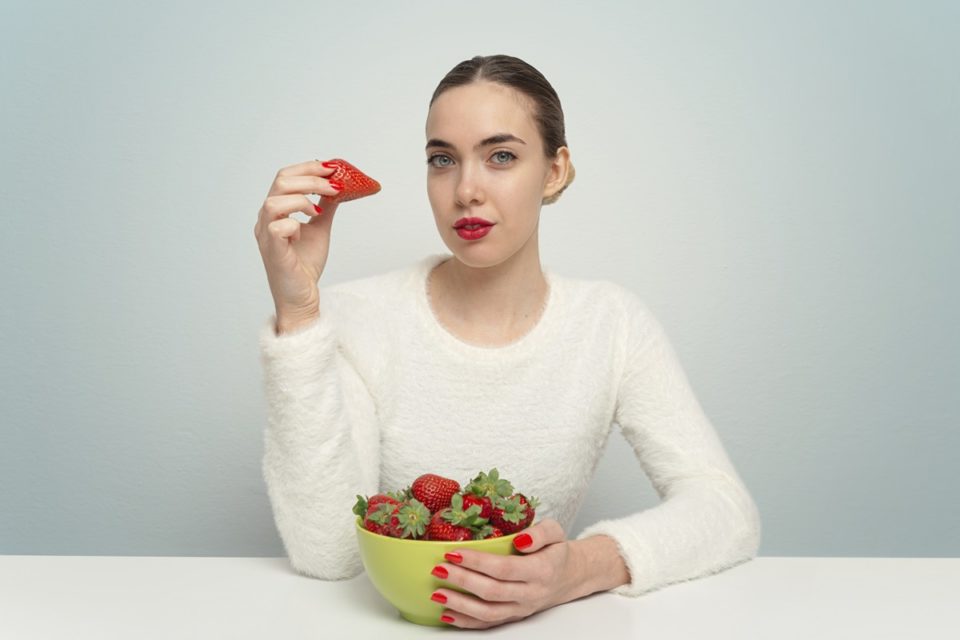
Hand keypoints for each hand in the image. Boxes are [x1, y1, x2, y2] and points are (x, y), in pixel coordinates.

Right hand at [254, 159, 343, 318]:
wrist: (301, 296)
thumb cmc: (304, 265)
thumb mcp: (319, 228)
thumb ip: (325, 207)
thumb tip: (337, 187)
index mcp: (275, 211)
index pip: (285, 177)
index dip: (308, 167)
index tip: (331, 167)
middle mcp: (266, 219)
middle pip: (280, 182)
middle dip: (311, 178)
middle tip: (334, 185)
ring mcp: (266, 234)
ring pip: (274, 201)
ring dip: (302, 199)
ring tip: (318, 210)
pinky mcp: (272, 250)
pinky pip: (277, 226)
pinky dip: (295, 224)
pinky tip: (304, 231)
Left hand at [429, 518, 585, 629]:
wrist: (569, 576)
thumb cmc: (556, 550)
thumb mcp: (555, 531)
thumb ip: (540, 532)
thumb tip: (520, 540)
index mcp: (540, 570)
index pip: (504, 568)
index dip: (477, 562)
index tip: (454, 552)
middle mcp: (530, 594)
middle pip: (492, 591)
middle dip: (462, 581)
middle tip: (439, 569)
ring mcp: (521, 609)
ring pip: (487, 613)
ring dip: (460, 605)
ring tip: (437, 593)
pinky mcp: (513, 617)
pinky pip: (488, 624)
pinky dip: (466, 622)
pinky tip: (447, 614)